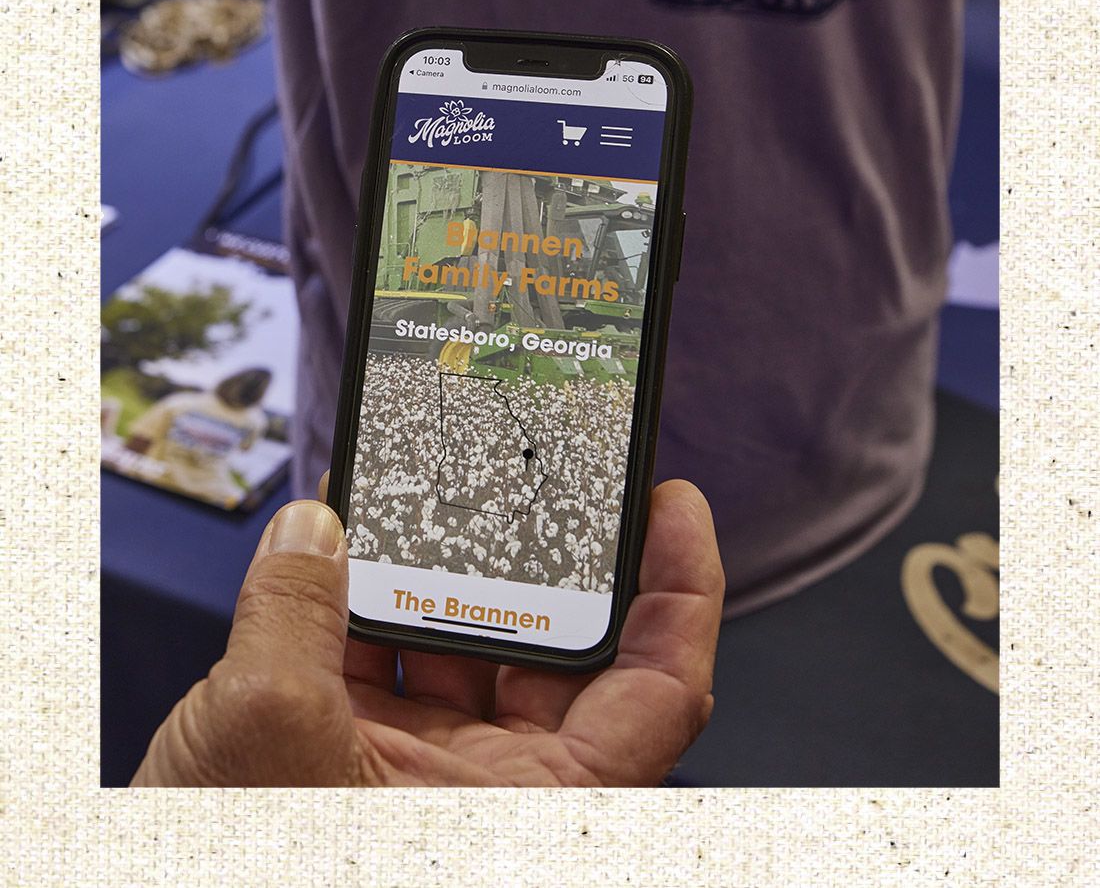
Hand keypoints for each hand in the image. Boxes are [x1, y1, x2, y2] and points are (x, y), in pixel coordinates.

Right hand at [132, 479, 723, 785]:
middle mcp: (495, 791)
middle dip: (538, 556)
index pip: (661, 691)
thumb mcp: (269, 740)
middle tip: (532, 474)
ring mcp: (427, 775)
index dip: (683, 591)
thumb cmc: (234, 878)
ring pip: (461, 646)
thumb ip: (297, 617)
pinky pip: (387, 661)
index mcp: (531, 810)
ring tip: (424, 495)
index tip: (670, 504)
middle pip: (556, 649)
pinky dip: (365, 603)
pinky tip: (340, 546)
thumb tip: (314, 530)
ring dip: (436, 571)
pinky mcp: (362, 761)